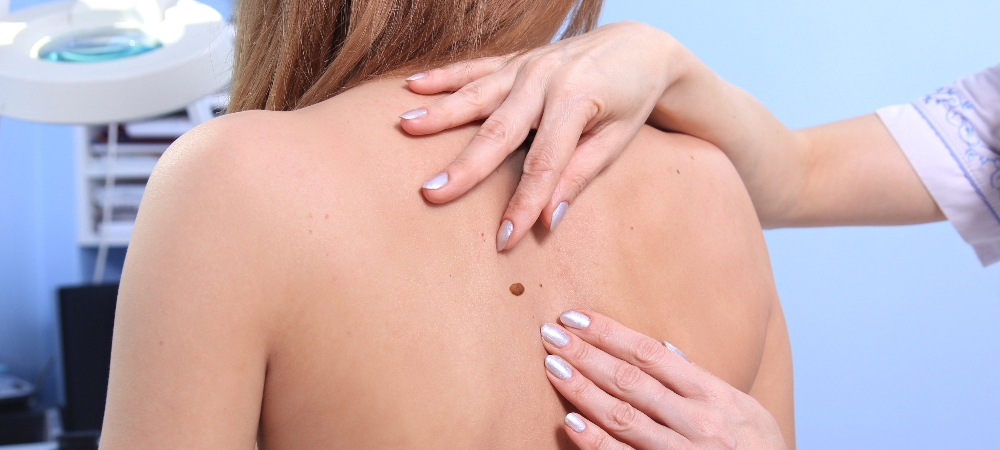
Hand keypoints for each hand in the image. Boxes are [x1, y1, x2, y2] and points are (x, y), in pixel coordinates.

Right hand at [399, 21, 678, 250]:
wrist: (638, 46)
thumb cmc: (631, 99)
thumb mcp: (616, 141)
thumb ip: (579, 177)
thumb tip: (548, 222)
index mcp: (578, 101)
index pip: (544, 164)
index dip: (524, 204)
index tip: (503, 239)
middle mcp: (546, 78)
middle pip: (499, 130)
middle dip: (465, 166)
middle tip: (431, 193)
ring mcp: (527, 65)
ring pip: (477, 94)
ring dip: (440, 113)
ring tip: (406, 127)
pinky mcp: (516, 59)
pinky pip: (474, 68)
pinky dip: (443, 77)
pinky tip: (412, 87)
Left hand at [539, 310, 786, 448]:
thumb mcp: (742, 410)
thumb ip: (700, 381)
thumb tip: (664, 350)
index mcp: (713, 395)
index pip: (651, 354)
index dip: (610, 333)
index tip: (576, 318)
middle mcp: (698, 421)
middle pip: (631, 379)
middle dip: (587, 354)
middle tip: (550, 334)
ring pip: (624, 416)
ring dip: (583, 390)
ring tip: (553, 367)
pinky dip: (597, 442)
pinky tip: (571, 424)